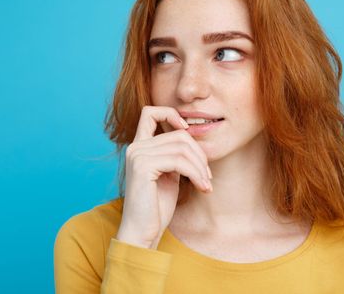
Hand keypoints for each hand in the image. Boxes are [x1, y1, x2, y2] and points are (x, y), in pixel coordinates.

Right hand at [115, 106, 212, 248]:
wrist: (142, 232)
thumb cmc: (157, 207)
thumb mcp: (170, 174)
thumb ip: (176, 155)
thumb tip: (194, 139)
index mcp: (139, 147)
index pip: (150, 112)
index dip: (171, 114)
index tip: (188, 130)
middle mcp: (135, 147)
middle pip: (178, 134)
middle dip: (200, 154)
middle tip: (207, 175)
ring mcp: (137, 155)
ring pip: (182, 147)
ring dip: (201, 166)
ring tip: (206, 184)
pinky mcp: (143, 167)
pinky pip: (179, 161)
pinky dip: (196, 173)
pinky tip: (202, 187)